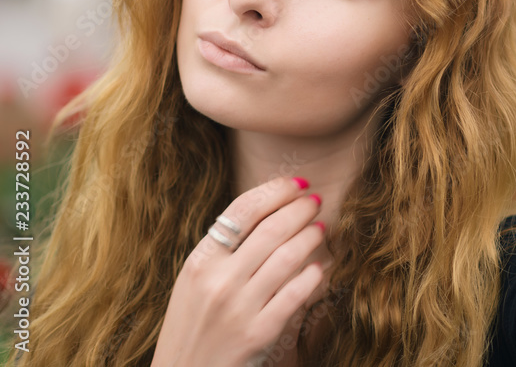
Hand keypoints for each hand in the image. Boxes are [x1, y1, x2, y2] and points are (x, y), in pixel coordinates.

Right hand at [151, 176, 327, 366]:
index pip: (242, 211)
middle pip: (270, 230)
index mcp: (199, 262)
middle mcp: (218, 281)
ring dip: (310, 237)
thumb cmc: (193, 326)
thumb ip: (222, 252)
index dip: (274, 191)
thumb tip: (267, 215)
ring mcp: (239, 308)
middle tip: (314, 201)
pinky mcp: (259, 333)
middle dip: (299, 210)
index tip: (296, 183)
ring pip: (287, 257)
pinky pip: (295, 294)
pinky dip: (312, 276)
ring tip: (320, 228)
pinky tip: (319, 267)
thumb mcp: (193, 282)